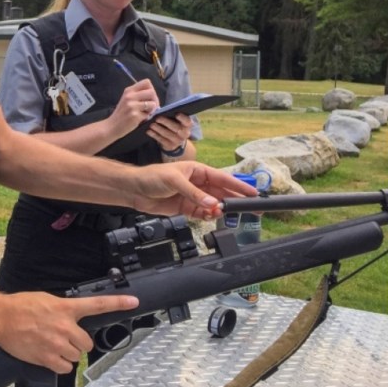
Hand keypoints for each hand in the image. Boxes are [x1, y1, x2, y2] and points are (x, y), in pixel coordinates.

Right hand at [0, 291, 139, 373]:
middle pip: (87, 342)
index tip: (133, 301)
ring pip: (76, 356)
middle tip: (66, 338)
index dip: (118, 303)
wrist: (2, 318)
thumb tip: (71, 316)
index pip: (97, 305)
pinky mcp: (47, 357)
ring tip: (54, 345)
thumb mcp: (47, 300)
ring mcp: (57, 343)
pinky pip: (64, 367)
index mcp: (66, 308)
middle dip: (79, 342)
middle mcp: (65, 326)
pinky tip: (50, 356)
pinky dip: (60, 364)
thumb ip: (63, 309)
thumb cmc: (21, 306)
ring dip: (68, 353)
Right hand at [106, 80, 159, 138]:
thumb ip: (138, 95)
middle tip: (151, 108)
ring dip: (152, 110)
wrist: (111, 126)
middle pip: (152, 92)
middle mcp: (130, 96)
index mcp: (129, 90)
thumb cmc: (121, 114)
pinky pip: (148, 114)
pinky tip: (141, 119)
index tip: (149, 98)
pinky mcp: (135, 115)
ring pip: (153, 103)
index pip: (147, 82)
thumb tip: (154, 96)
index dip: (151, 90)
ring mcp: (132, 106)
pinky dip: (147, 117)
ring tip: (145, 113)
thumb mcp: (127, 100)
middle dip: (155, 100)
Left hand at [128, 162, 258, 220]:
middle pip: (221, 192)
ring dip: (218, 209)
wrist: (135, 189)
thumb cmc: (152, 176)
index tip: (252, 192)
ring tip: (220, 212)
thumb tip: (212, 202)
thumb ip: (194, 193)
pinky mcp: (185, 207)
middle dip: (234, 200)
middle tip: (249, 208)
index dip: (238, 185)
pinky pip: (202, 213)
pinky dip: (207, 216)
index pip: (223, 177)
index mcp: (198, 170)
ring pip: (212, 204)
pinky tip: (209, 216)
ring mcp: (192, 196)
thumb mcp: (175, 181)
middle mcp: (198, 183)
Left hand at [146, 113, 191, 152]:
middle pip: (176, 128)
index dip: (183, 118)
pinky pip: (162, 140)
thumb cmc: (173, 125)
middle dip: (166, 122)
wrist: (174, 141)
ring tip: (151, 124)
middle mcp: (184, 134)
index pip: (187, 121)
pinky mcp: (170, 146)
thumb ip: (171, 115)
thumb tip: (158, 110)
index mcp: (187, 125)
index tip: (176, 114)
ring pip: (168, 134)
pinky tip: (149, 131)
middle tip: (157, 118)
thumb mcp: (175, 120)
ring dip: (159, 129)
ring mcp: (178, 141)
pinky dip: (154, 135)